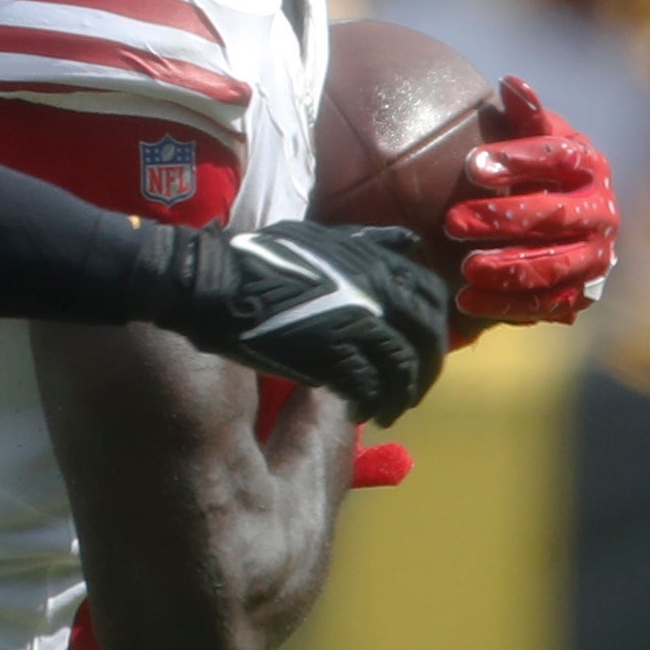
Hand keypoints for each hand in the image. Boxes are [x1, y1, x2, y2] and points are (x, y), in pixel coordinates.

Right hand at [161, 219, 450, 426]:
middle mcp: (378, 295)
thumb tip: (409, 242)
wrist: (218, 285)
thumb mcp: (320, 238)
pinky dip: (370, 404)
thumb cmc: (260, 259)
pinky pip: (369, 389)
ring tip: (386, 410)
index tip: (419, 347)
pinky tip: (359, 411)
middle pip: (425, 342)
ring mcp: (358, 327)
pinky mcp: (334, 357)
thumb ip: (367, 242)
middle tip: (409, 390)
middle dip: (423, 371)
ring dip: (399, 396)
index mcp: (376, 264)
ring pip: (401, 372)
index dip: (432, 328)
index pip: (431, 299)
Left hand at [443, 77, 616, 322]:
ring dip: (509, 267)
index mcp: (590, 167)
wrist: (561, 221)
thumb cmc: (535, 169)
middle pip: (554, 216)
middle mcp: (601, 212)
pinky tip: (465, 299)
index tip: (472, 165)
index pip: (560, 158)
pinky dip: (506, 304)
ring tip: (466, 267)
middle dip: (503, 219)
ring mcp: (594, 256)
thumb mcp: (531, 138)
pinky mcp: (579, 292)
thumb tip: (510, 83)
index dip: (519, 160)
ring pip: (554, 265)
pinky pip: (546, 303)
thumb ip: (523, 116)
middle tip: (452, 222)